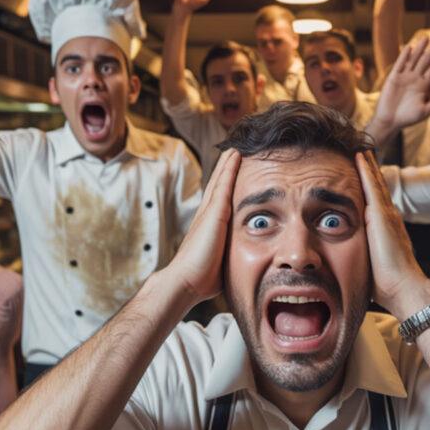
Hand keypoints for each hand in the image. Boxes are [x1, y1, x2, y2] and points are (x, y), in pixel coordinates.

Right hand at [163, 148, 240, 304]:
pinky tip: (235, 155)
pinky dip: (229, 169)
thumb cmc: (202, 279)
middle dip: (224, 170)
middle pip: (217, 186)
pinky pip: (223, 185)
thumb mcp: (220, 262)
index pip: (219, 201)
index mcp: (209, 227)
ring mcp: (209, 213)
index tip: (230, 174)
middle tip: (232, 151)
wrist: (185, 282)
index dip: (224, 186)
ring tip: (234, 147)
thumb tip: (243, 266)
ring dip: (227, 163)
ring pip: (220, 181)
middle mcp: (206, 216)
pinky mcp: (214, 214)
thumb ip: (228, 255)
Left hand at [355, 150, 429, 317]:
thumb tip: (342, 267)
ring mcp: (387, 215)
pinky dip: (366, 170)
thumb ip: (361, 257)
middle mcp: (388, 218)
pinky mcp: (382, 215)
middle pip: (376, 188)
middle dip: (369, 171)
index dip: (368, 189)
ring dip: (368, 165)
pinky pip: (372, 186)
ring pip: (375, 183)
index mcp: (384, 230)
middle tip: (361, 152)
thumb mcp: (370, 265)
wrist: (404, 289)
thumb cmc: (387, 286)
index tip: (361, 176)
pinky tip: (360, 156)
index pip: (374, 203)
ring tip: (361, 148)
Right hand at [370, 36, 429, 135]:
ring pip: (413, 60)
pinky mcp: (394, 77)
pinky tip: (409, 47)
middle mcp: (415, 79)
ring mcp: (404, 77)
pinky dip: (404, 56)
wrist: (389, 120)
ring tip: (425, 38)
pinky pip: (400, 64)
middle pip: (425, 62)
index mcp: (423, 87)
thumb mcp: (423, 112)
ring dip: (419, 49)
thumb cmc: (407, 118)